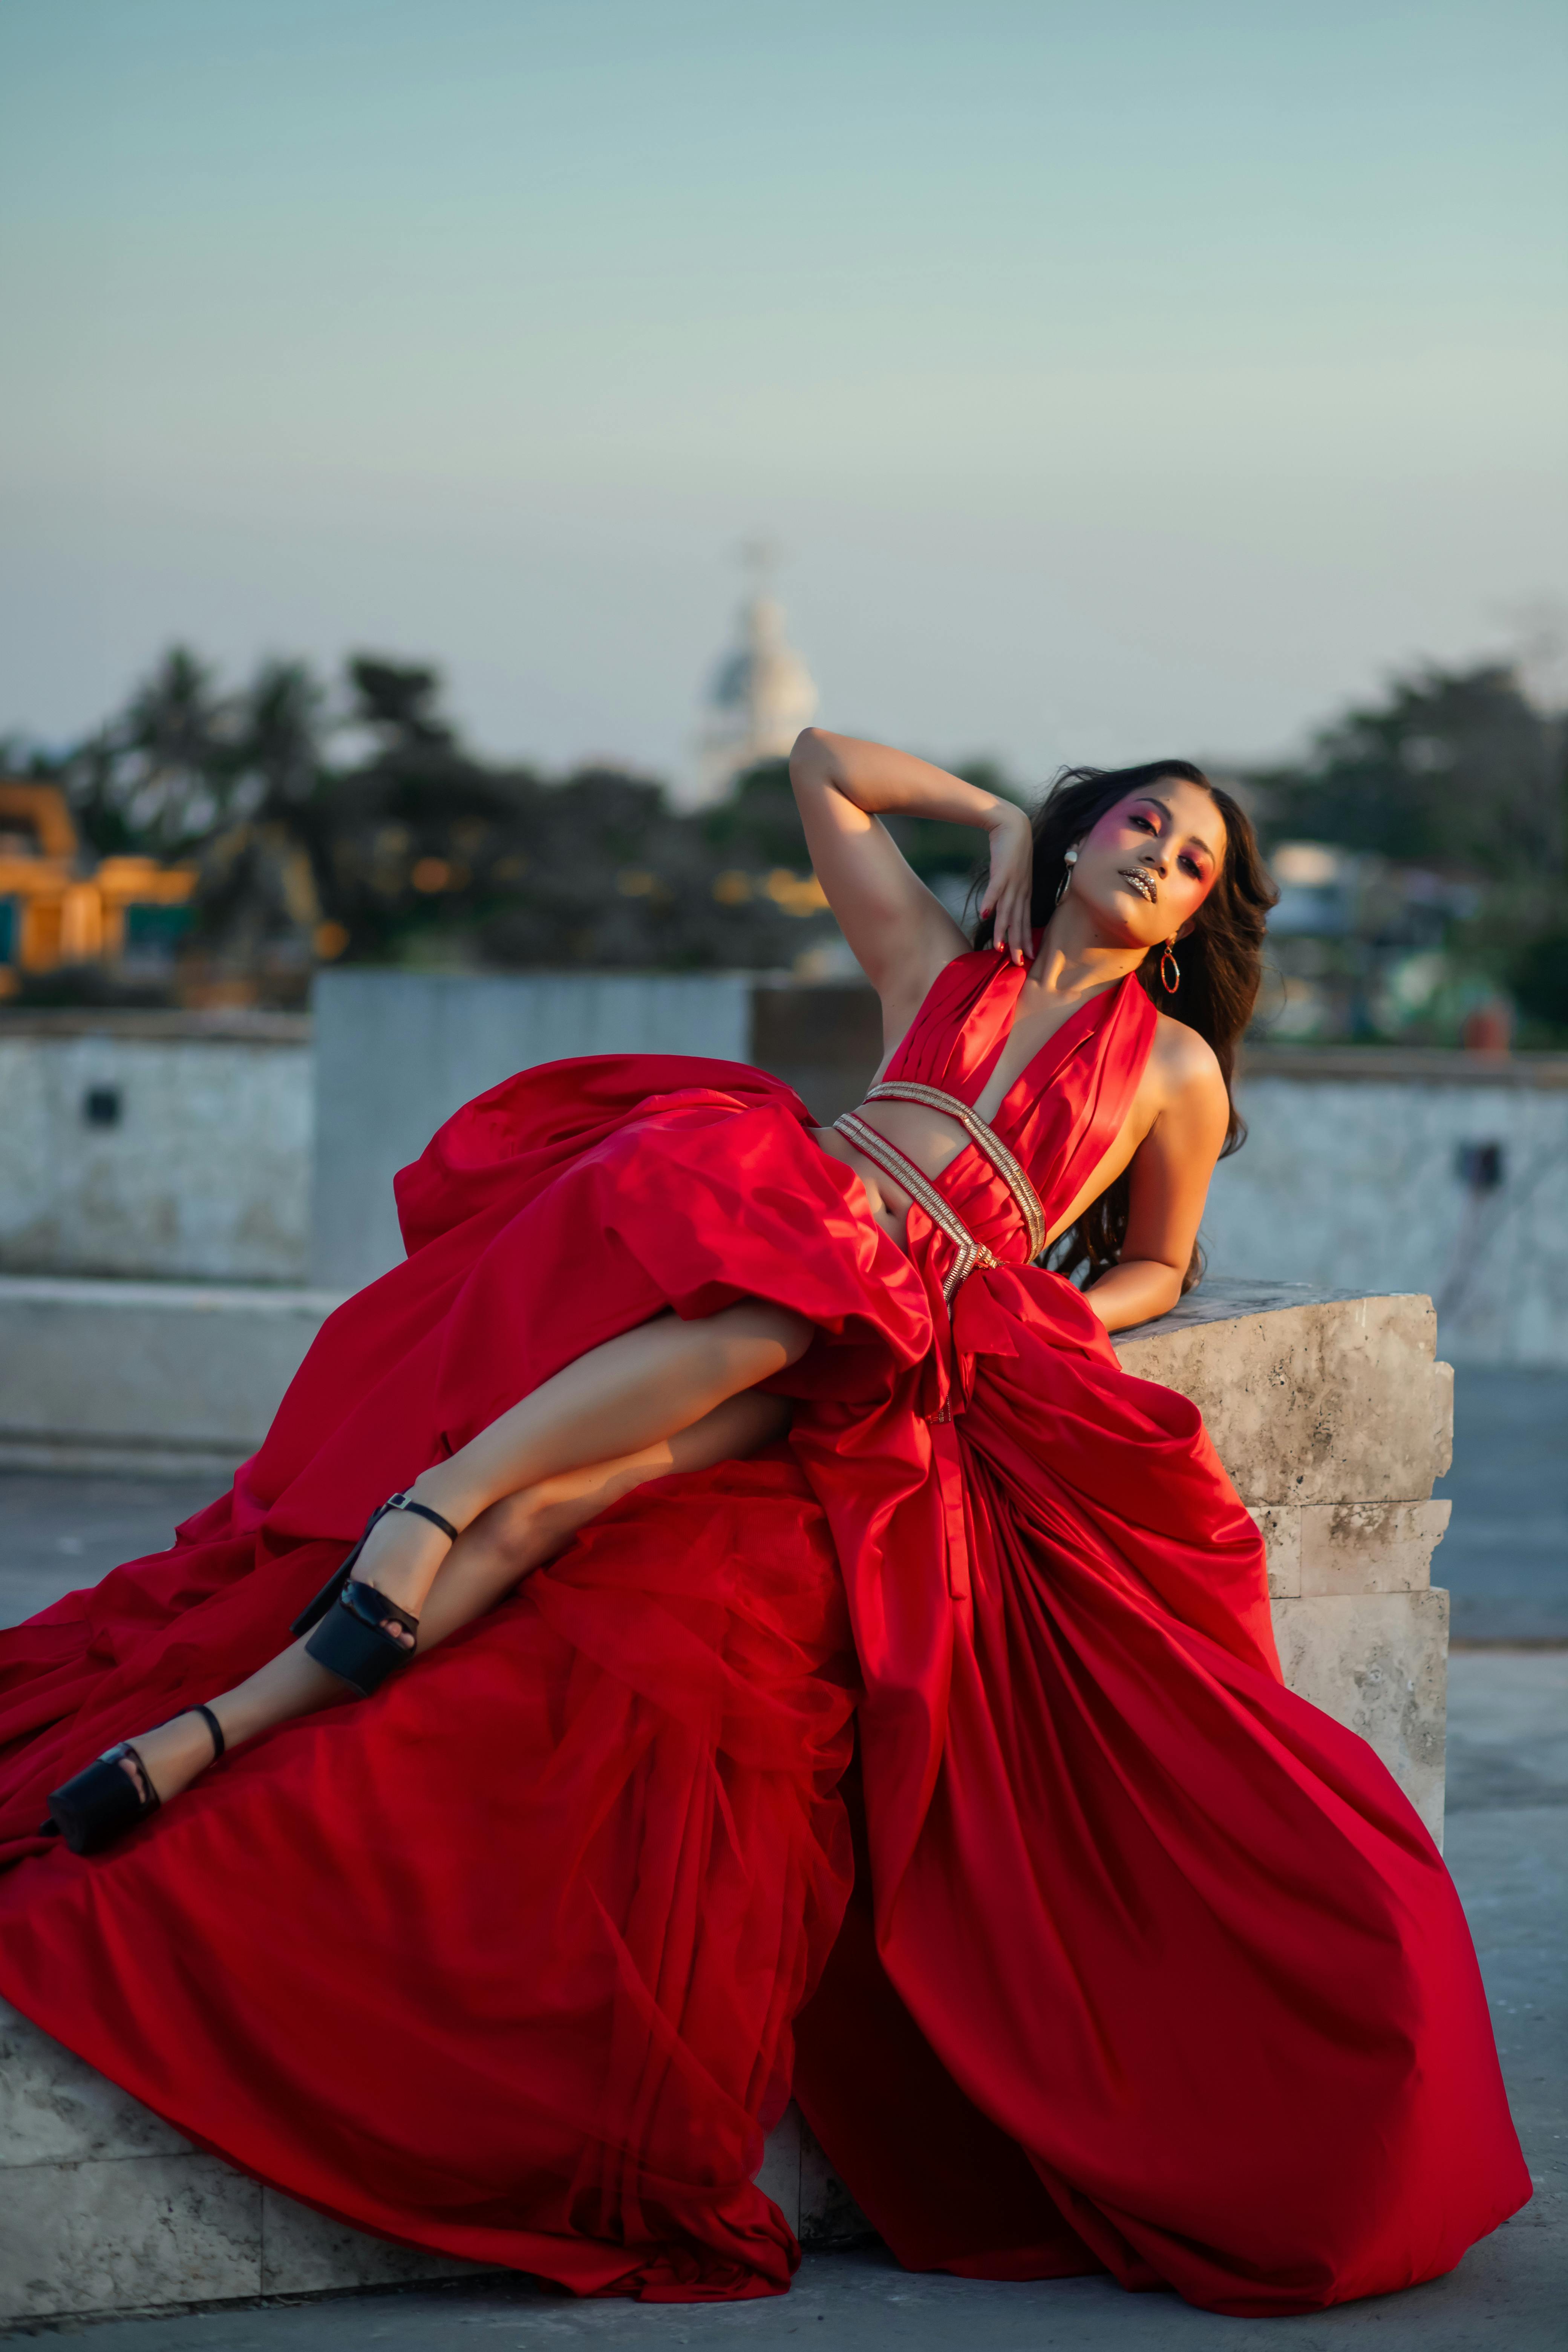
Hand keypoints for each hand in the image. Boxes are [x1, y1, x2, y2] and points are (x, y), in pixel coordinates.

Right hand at [978, 805, 1033, 965]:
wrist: (1012, 824)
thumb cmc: (1012, 849)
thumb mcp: (1013, 873)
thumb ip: (1008, 890)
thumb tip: (998, 907)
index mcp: (1024, 891)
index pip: (1025, 920)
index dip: (1025, 939)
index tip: (1027, 957)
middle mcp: (1020, 890)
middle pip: (1019, 921)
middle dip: (1018, 943)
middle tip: (1018, 963)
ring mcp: (1012, 881)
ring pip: (1007, 910)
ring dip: (1003, 929)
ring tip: (999, 948)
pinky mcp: (1002, 870)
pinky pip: (995, 889)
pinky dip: (990, 902)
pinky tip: (985, 915)